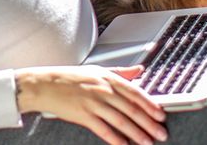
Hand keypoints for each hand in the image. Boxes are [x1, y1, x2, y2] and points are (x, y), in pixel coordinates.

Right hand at [14, 65, 166, 144]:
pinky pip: (104, 129)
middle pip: (131, 108)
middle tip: (160, 132)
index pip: (135, 92)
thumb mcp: (97, 69)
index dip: (150, 105)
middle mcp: (102, 89)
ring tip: (148, 141)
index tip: (161, 114)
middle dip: (148, 122)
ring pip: (121, 120)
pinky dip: (116, 139)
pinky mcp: (83, 115)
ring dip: (137, 133)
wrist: (45, 84)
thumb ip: (120, 72)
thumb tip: (140, 70)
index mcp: (107, 77)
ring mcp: (93, 102)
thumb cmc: (70, 78)